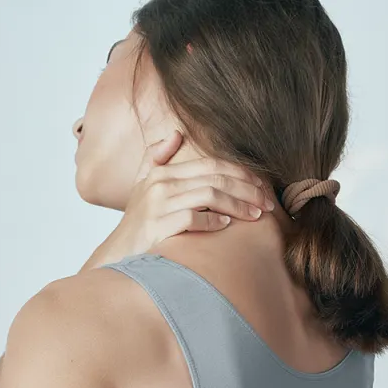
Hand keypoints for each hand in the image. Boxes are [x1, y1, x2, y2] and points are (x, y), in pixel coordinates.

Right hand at [80, 131, 275, 272]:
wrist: (119, 254)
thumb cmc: (140, 224)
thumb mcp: (144, 187)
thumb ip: (157, 159)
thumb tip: (176, 134)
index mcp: (163, 172)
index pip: (212, 165)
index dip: (241, 173)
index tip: (262, 186)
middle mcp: (160, 184)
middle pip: (215, 178)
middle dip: (247, 189)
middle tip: (268, 203)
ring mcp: (158, 205)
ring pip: (209, 195)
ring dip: (238, 205)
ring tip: (255, 215)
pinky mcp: (158, 226)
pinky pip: (193, 217)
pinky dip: (213, 220)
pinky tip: (226, 225)